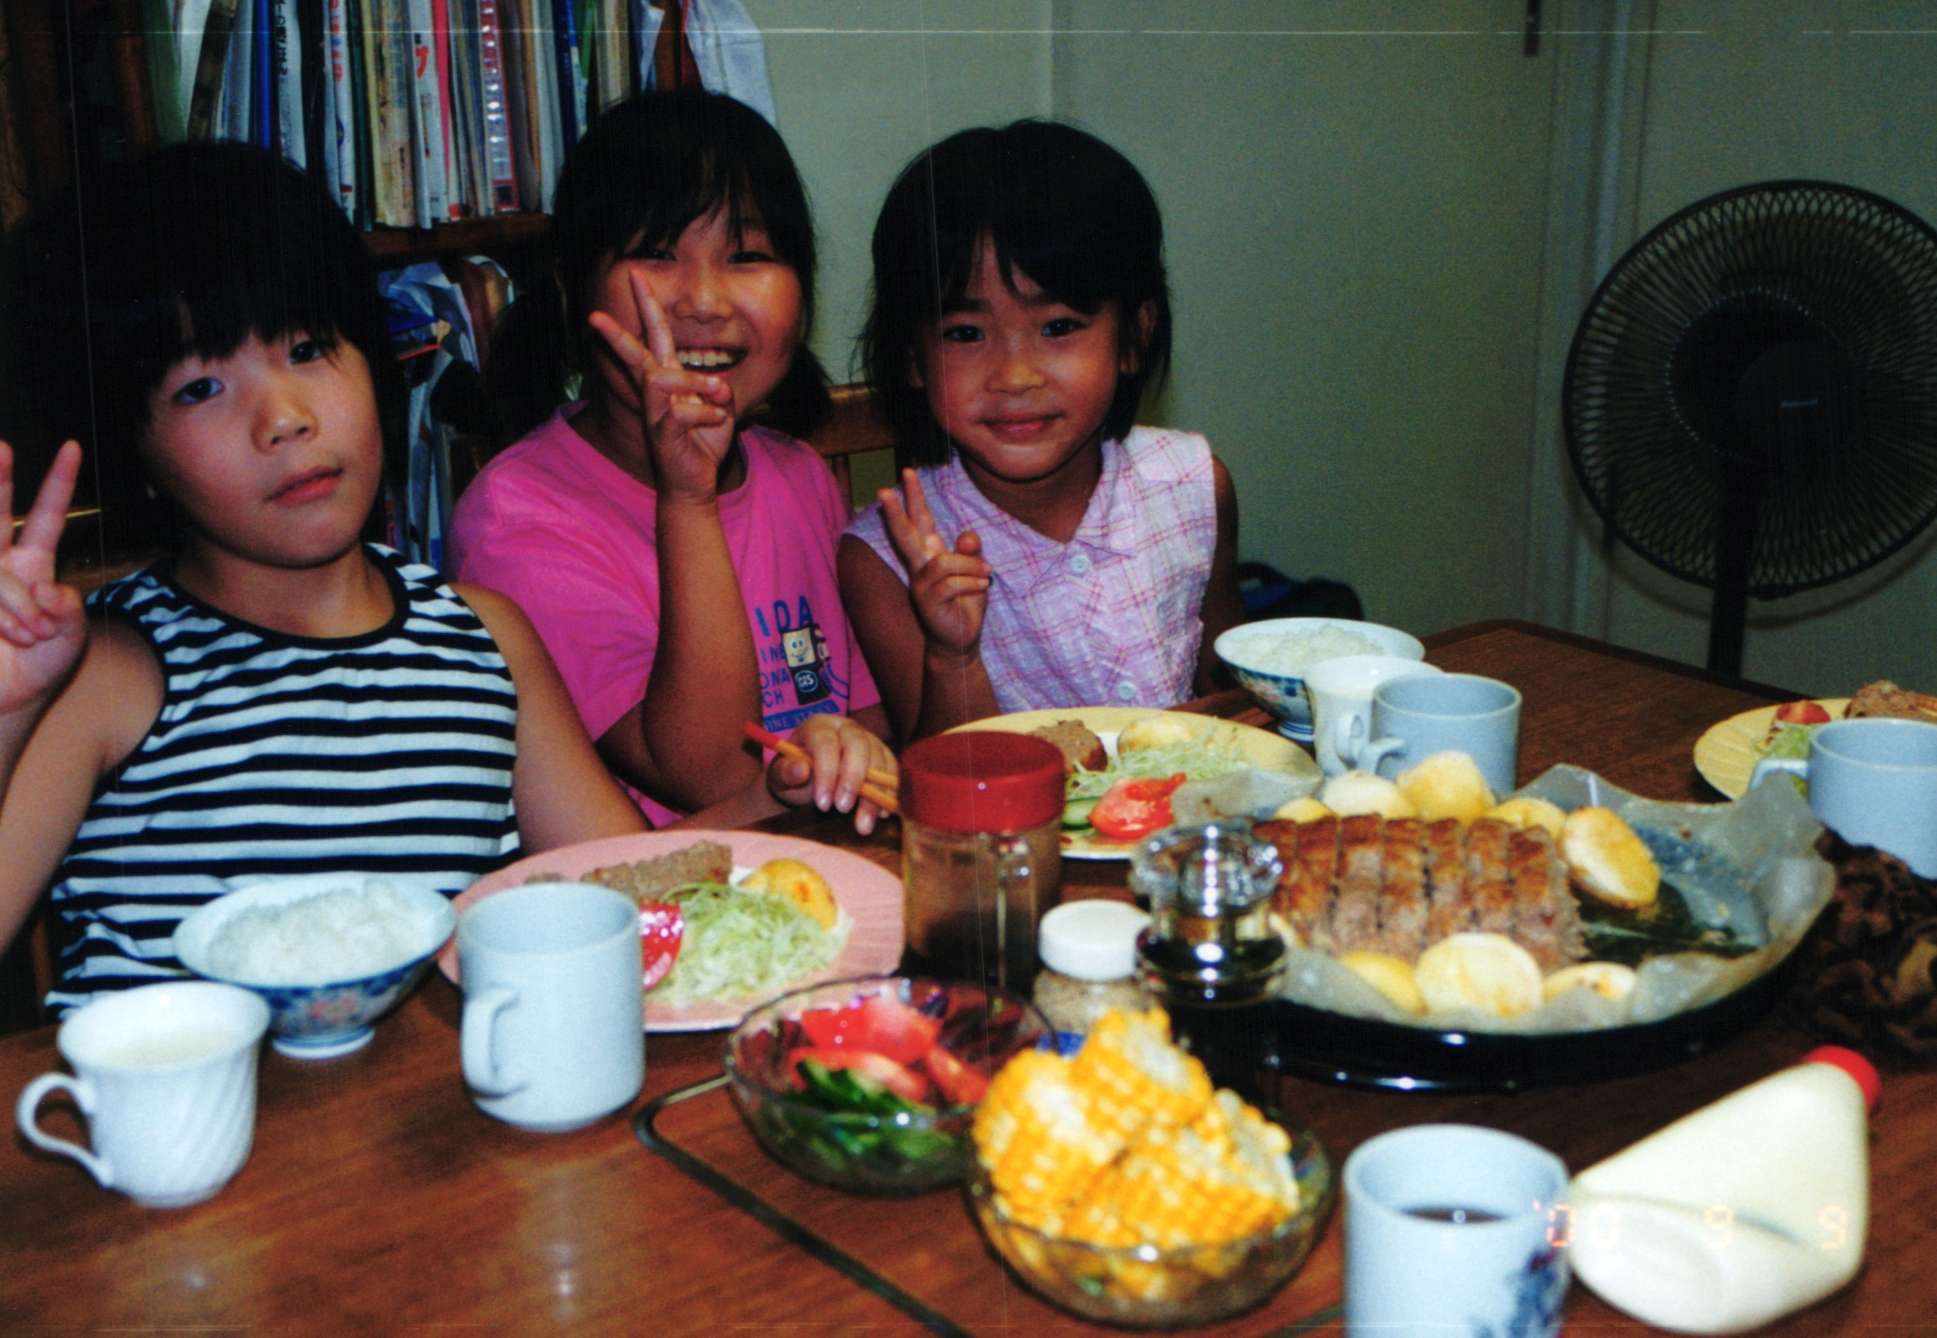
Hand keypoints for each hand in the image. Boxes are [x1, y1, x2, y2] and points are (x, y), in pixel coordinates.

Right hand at [0, 440, 85, 714]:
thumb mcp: (69, 639)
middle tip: (1, 446)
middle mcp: (0, 564)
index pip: (46, 515)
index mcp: (33, 566)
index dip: (58, 483)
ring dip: (14, 602)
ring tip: (29, 634)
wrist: (5, 700)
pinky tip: (10, 635)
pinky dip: (2, 614)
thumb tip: (52, 591)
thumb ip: (70, 613)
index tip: (72, 448)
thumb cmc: (38, 668)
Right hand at [588, 270, 735, 502]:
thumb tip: (719, 383)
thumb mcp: (719, 408)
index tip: (637, 275)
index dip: (647, 305)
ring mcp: (654, 413)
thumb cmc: (703, 442)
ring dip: (698, 382)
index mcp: (668, 378)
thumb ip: (718, 389)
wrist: (695, 483)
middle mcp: (656, 392)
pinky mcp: (661, 434)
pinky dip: (706, 414)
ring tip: (720, 395)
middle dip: (617, 334)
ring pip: (663, 378)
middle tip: (594, 316)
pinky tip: (716, 421)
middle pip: (636, 355)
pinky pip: (681, 413)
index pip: (656, 335)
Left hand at [765, 713, 896, 835]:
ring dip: (875, 793)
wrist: (809, 776)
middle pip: (858, 745)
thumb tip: (800, 770)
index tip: (822, 803)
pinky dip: (890, 793)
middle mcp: (846, 727)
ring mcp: (869, 740)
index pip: (826, 743)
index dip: (826, 772)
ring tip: (863, 824)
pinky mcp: (883, 756)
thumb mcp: (781, 775)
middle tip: (843, 809)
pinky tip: (882, 815)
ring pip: (879, 760)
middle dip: (853, 778)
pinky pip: (893, 771)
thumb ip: (787, 772)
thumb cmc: (794, 774)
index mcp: (819, 726)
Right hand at [879, 469, 990, 659]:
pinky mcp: (927, 602)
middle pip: (904, 535)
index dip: (914, 497)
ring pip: (944, 562)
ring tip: (987, 575)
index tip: (908, 472)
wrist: (960, 639)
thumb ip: (972, 552)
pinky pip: (952, 583)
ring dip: (970, 566)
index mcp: (929, 554)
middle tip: (883, 490)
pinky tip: (982, 586)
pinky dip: (973, 583)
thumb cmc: (966, 602)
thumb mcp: (976, 571)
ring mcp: (920, 585)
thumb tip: (968, 536)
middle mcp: (920, 567)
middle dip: (896, 512)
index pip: (920, 520)